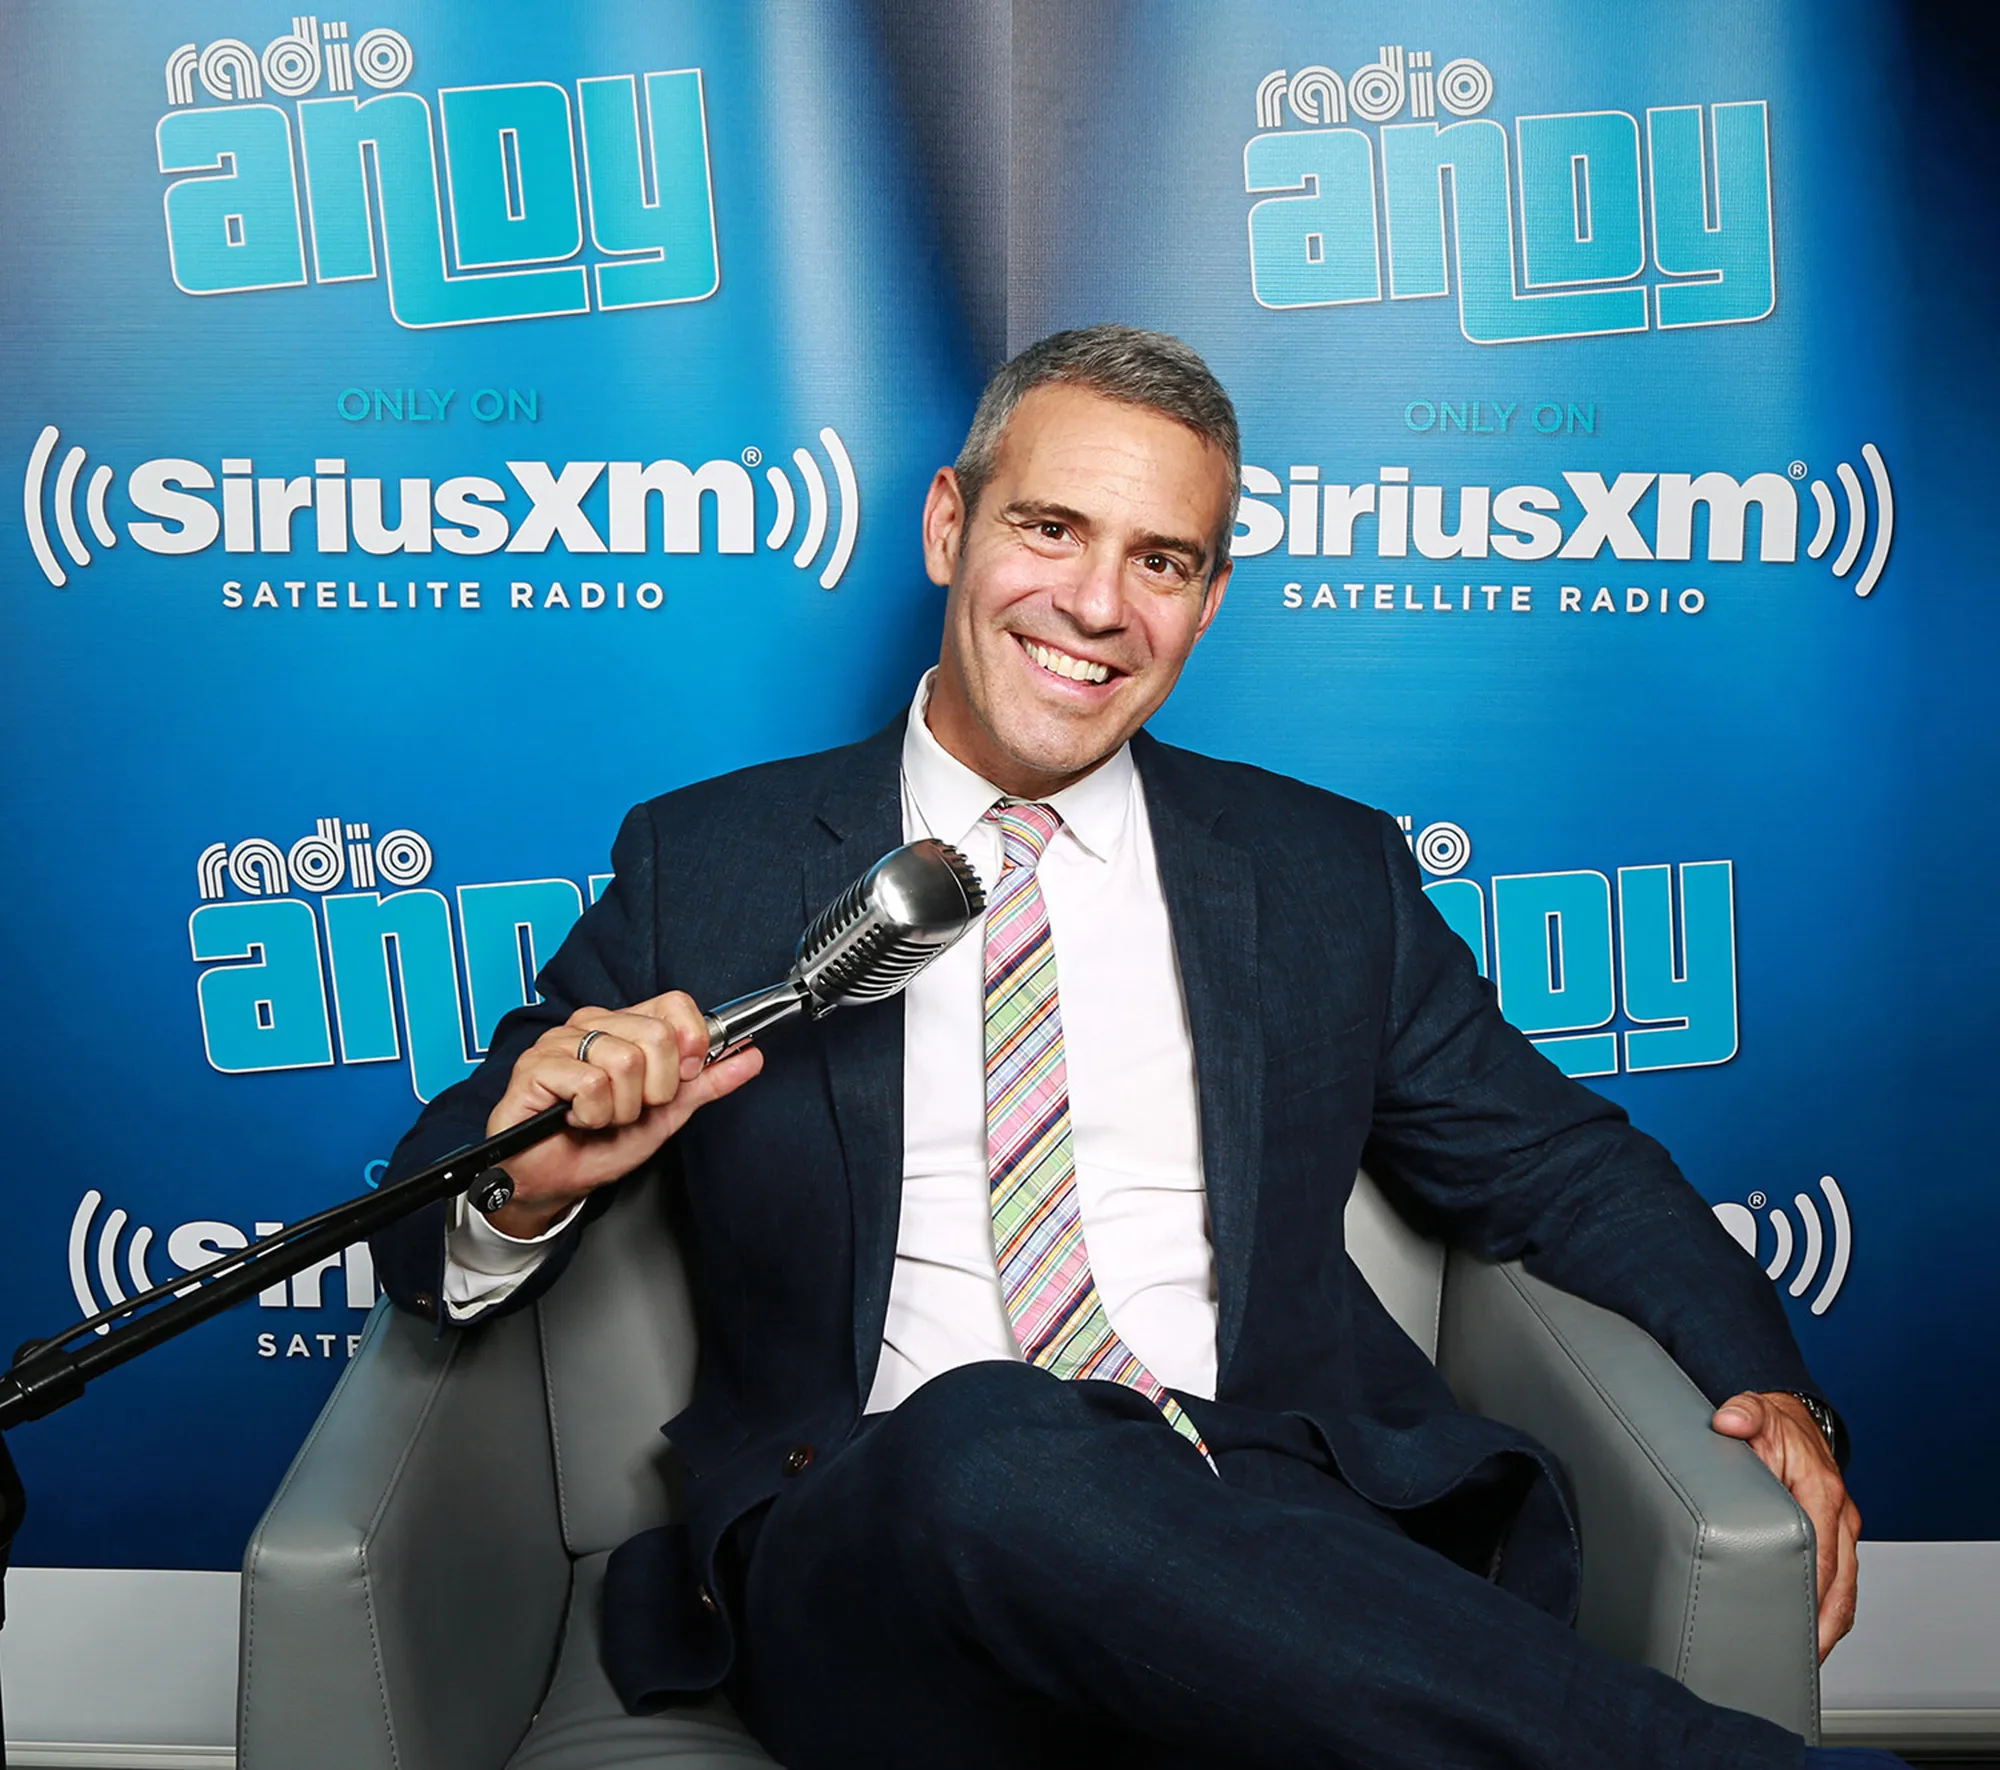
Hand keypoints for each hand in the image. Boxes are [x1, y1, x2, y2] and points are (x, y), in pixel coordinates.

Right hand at [479, 991, 763, 1237]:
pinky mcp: (535, 1066)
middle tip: (630, 1108)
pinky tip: (575, 1120)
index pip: (674, 1003)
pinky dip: (592, 1115)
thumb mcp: (667, 1113)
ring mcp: (559, 1042)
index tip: (683, 1076)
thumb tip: (751, 1056)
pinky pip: (591, 1084)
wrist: (555, 1182)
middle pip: (657, 1036)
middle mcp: (591, 1024)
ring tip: (601, 1117)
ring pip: (625, 1061)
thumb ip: (707, 1082)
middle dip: (655, 1089)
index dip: (691, 1042)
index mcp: (624, 1025)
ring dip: (621, 1107)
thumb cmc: (601, 1144)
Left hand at [1711, 1391, 1860, 1658]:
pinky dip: (1828, 1615)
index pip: (1822, 1547)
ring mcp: (1842, 1531)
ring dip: (1827, 1628)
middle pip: (1841, 1582)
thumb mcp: (1756, 1411)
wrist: (1795, 1420)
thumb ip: (1743, 1412)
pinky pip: (1841, 1585)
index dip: (1811, 1586)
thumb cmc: (1774, 1424)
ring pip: (1846, 1591)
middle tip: (1795, 1658)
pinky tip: (1807, 1638)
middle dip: (1822, 1625)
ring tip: (1800, 1662)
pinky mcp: (1835, 1541)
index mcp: (1823, 1489)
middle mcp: (1840, 1515)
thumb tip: (1728, 1420)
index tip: (1794, 1617)